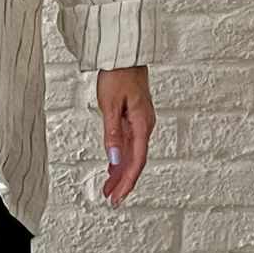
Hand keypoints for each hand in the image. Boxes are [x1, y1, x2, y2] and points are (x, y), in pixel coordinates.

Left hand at [97, 65, 155, 208]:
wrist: (124, 54)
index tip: (117, 196)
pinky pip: (129, 143)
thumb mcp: (110, 105)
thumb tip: (115, 159)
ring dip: (121, 171)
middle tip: (111, 198)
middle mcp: (144, 125)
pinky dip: (121, 156)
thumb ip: (113, 133)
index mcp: (142, 124)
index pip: (136, 161)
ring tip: (109, 186)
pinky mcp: (133, 116)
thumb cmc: (118, 74)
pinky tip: (113, 164)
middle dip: (123, 182)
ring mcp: (140, 121)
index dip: (127, 182)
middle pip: (135, 161)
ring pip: (132, 153)